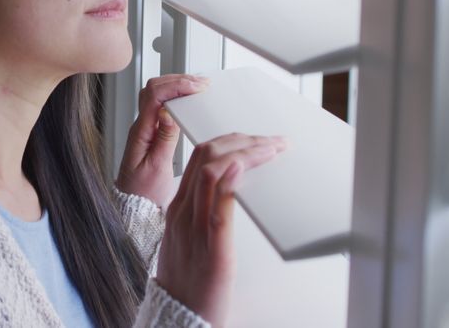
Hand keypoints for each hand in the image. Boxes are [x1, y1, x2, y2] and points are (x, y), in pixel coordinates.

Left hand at [116, 74, 209, 206]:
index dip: (176, 85)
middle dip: (178, 80)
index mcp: (140, 133)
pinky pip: (160, 106)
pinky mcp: (152, 133)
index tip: (197, 87)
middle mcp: (141, 127)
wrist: (134, 206)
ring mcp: (145, 128)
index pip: (154, 96)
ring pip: (157, 94)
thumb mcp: (157, 169)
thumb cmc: (143, 193)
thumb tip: (169, 113)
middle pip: (154, 88)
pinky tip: (188, 100)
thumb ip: (164, 140)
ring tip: (198, 87)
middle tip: (201, 83)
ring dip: (176, 85)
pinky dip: (175, 97)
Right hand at [155, 133, 285, 325]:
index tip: (255, 138)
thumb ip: (202, 213)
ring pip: (212, 175)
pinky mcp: (213, 252)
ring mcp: (195, 231)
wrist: (177, 319)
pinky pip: (218, 210)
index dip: (229, 140)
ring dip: (246, 154)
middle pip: (206, 158)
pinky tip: (242, 168)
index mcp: (178, 209)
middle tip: (271, 141)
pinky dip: (230, 183)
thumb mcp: (188, 240)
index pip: (199, 158)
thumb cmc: (188, 284)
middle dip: (242, 141)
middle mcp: (183, 214)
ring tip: (271, 148)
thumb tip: (227, 191)